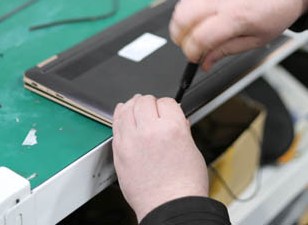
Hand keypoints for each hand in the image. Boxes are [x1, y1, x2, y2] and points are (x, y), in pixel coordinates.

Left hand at [112, 94, 208, 221]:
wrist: (170, 207)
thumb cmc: (184, 186)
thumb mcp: (192, 150)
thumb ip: (181, 131)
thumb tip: (176, 120)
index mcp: (173, 128)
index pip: (166, 101)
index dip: (168, 105)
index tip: (168, 110)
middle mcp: (149, 131)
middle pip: (144, 101)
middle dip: (150, 103)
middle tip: (153, 109)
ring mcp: (131, 141)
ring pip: (126, 109)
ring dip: (132, 105)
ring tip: (135, 107)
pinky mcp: (119, 152)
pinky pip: (115, 126)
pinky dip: (119, 117)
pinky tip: (122, 115)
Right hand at [170, 0, 307, 70]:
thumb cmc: (278, 8)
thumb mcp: (258, 39)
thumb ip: (227, 50)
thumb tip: (206, 62)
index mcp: (236, 17)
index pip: (199, 39)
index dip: (192, 53)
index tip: (195, 58)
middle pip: (182, 20)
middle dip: (180, 39)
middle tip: (189, 47)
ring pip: (181, 6)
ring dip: (180, 23)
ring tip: (192, 32)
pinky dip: (186, 7)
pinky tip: (196, 16)